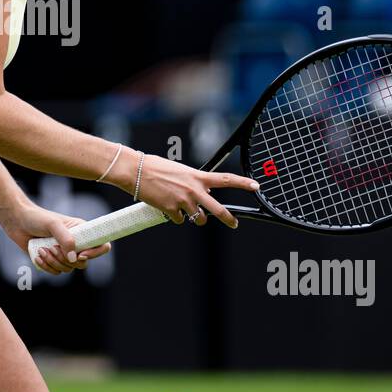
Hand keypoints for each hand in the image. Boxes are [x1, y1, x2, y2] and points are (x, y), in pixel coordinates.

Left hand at [3, 203, 110, 275]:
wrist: (17, 221)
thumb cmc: (37, 218)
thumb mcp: (53, 225)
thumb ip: (66, 239)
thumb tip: (74, 258)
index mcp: (82, 231)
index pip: (102, 245)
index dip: (96, 253)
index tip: (81, 255)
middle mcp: (76, 243)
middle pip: (84, 262)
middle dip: (67, 259)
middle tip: (52, 248)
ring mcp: (64, 253)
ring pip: (69, 269)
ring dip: (54, 262)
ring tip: (42, 250)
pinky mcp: (53, 260)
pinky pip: (56, 272)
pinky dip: (47, 266)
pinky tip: (38, 255)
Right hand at [110, 149, 259, 227]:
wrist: (135, 170)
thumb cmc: (155, 167)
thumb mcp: (180, 171)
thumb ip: (194, 181)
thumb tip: (203, 192)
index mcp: (197, 176)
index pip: (225, 179)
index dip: (243, 183)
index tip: (255, 186)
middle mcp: (193, 189)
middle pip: (218, 209)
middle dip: (228, 218)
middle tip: (234, 224)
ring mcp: (182, 201)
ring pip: (198, 219)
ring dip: (194, 218)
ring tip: (184, 210)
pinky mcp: (170, 210)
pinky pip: (179, 220)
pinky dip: (175, 217)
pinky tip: (167, 208)